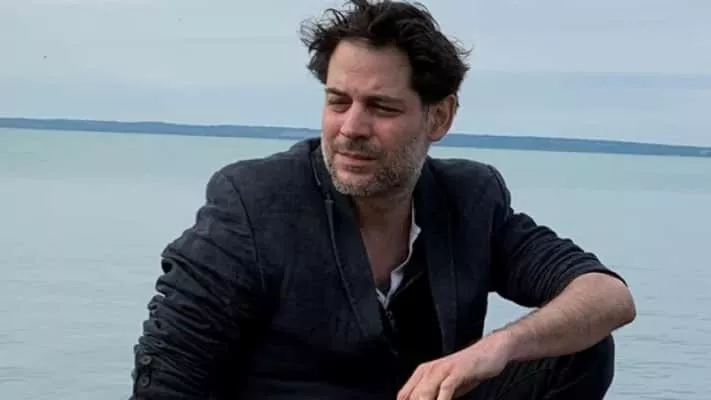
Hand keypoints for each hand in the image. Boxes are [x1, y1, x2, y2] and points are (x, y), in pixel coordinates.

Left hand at [396, 332, 513, 399]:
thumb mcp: (445, 386)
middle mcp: (429, 370)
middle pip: (413, 397)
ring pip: (424, 394)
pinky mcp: (457, 371)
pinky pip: (445, 389)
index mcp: (422, 373)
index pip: (404, 396)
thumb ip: (432, 396)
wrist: (489, 352)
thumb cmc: (467, 370)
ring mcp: (442, 370)